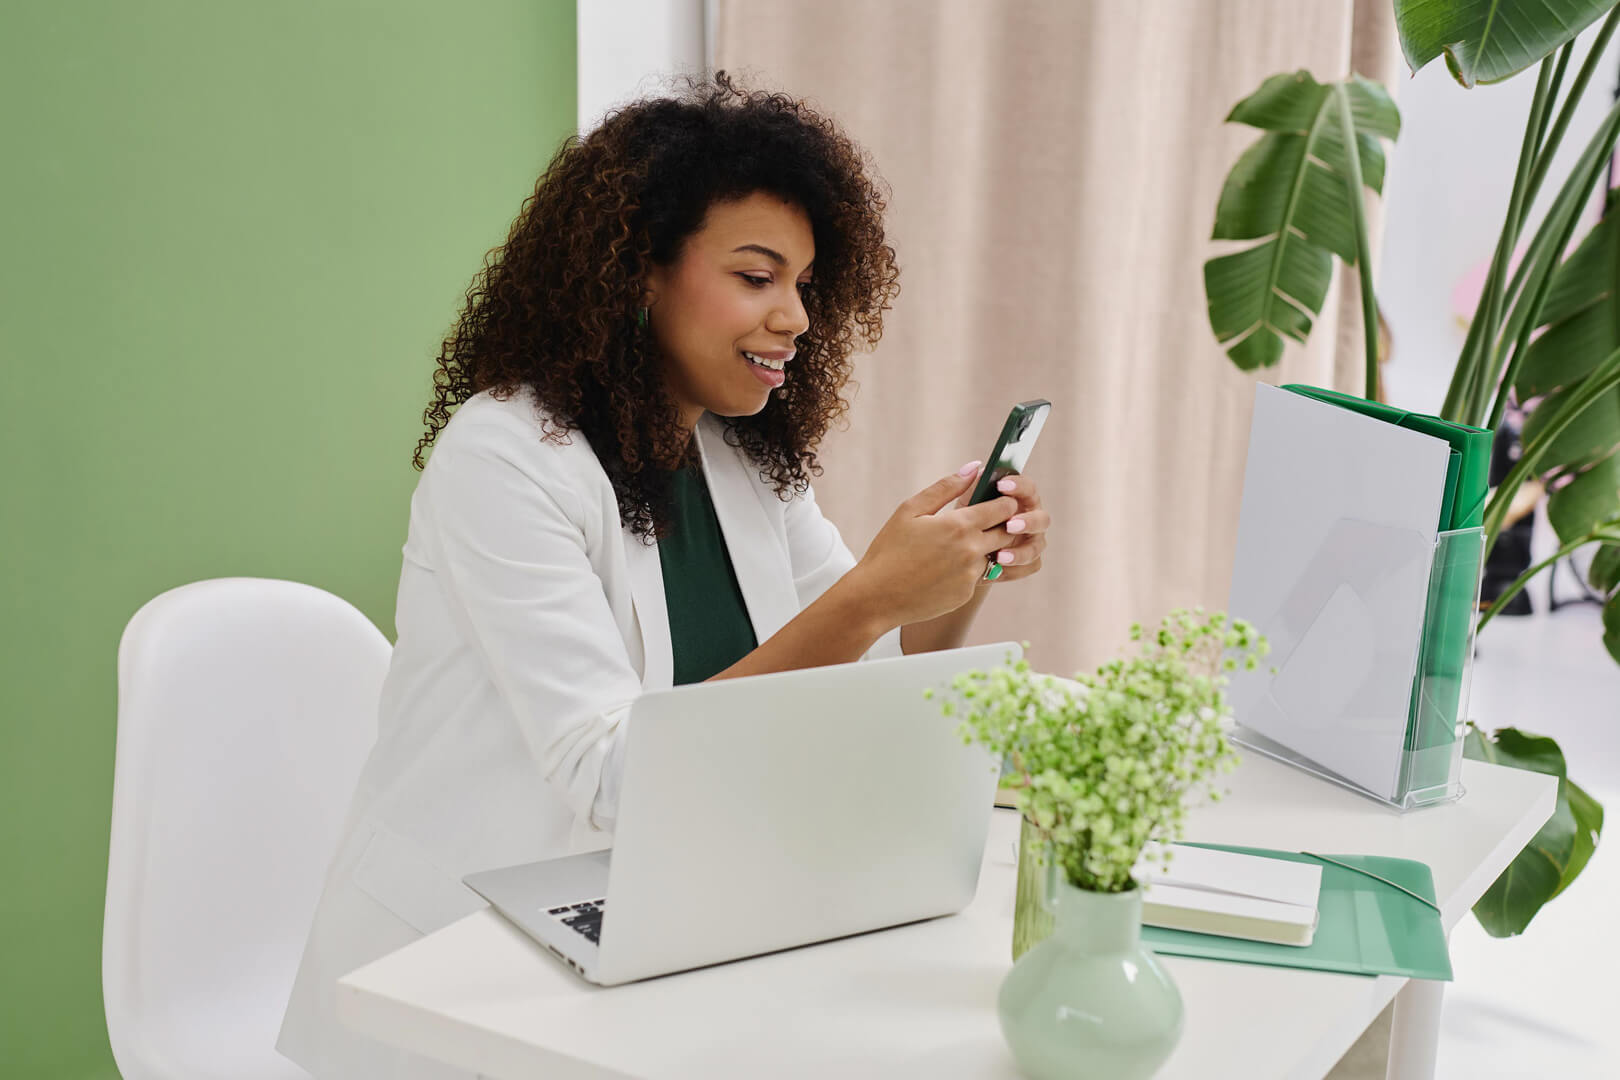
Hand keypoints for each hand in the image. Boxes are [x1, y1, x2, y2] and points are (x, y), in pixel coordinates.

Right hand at [849, 462, 1021, 626]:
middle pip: (1007, 532)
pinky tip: (942, 569)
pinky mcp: (966, 594)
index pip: (1004, 508)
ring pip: (994, 555)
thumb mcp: (910, 510)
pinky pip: (977, 577)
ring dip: (984, 548)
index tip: (998, 499)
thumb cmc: (889, 550)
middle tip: (983, 521)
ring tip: (954, 547)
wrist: (876, 597)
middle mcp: (971, 551)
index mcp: (959, 525)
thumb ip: (945, 487)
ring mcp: (970, 576)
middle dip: (1002, 524)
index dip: (1005, 501)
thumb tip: (974, 468)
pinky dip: (967, 570)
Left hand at [966, 471, 1048, 585]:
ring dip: (1021, 551)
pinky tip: (997, 570)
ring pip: (1037, 546)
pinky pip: (1030, 566)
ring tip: (1000, 556)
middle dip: (1027, 522)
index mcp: (1019, 499)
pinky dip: (1015, 569)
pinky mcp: (1029, 562)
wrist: (958, 557)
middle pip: (1041, 518)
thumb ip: (970, 489)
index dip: (1018, 486)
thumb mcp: (963, 507)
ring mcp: (1033, 541)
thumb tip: (975, 468)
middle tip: (1009, 525)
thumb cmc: (964, 524)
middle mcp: (1031, 518)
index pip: (1027, 488)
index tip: (1002, 485)